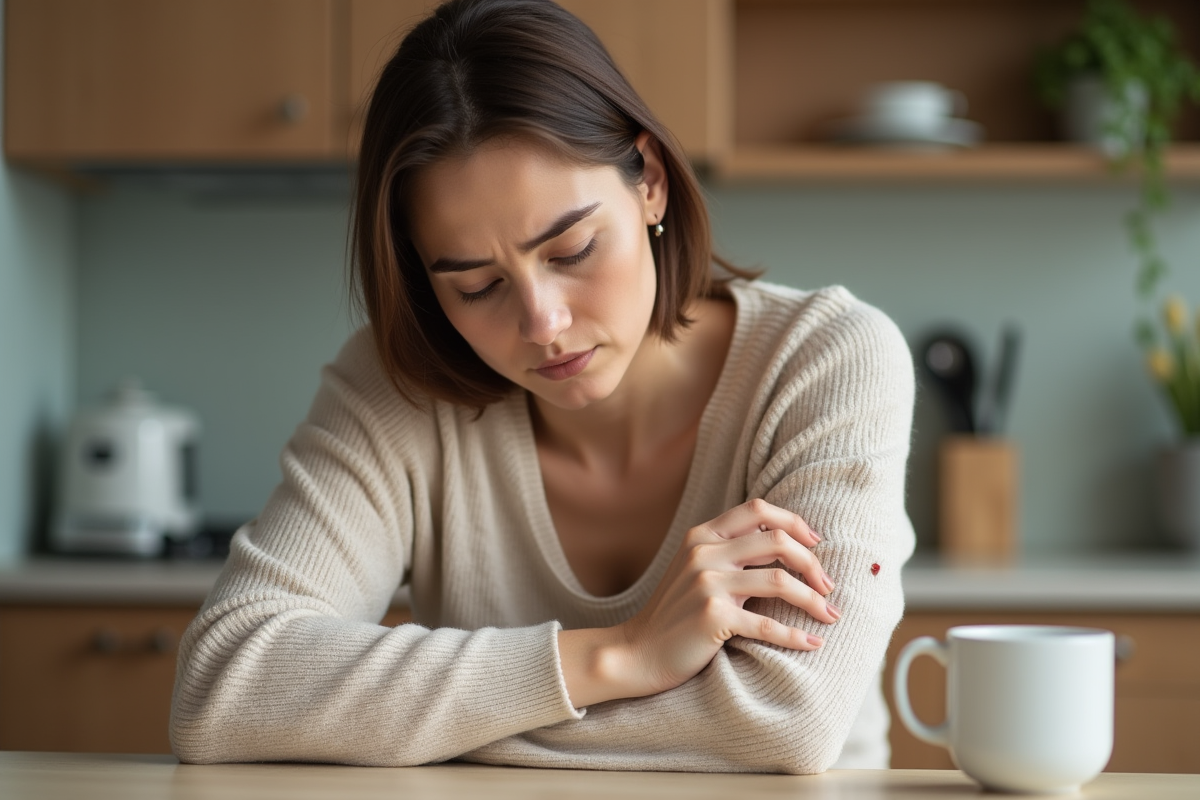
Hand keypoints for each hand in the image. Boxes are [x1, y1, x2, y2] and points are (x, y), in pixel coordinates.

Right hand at [618, 498, 836, 696]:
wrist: (638, 652)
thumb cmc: (675, 613)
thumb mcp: (694, 568)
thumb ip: (728, 551)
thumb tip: (783, 542)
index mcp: (701, 535)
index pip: (758, 509)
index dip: (794, 522)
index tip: (815, 544)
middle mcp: (704, 553)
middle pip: (777, 541)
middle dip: (813, 564)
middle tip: (829, 587)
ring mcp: (707, 584)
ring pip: (780, 581)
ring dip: (814, 600)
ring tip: (830, 615)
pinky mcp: (712, 617)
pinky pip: (767, 624)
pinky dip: (796, 636)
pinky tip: (813, 643)